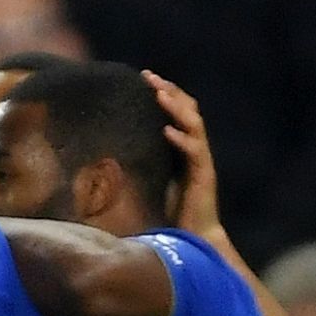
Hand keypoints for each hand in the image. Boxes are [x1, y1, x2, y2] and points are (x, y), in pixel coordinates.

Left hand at [144, 70, 219, 237]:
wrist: (194, 238)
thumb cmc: (172, 212)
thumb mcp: (154, 180)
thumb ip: (144, 162)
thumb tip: (112, 151)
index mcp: (184, 148)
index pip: (179, 112)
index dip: (165, 93)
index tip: (145, 78)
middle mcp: (196, 150)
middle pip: (188, 111)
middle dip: (170, 92)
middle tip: (150, 77)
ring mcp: (201, 162)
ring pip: (194, 126)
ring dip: (177, 108)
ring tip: (160, 95)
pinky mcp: (204, 177)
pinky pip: (195, 153)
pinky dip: (182, 140)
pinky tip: (167, 131)